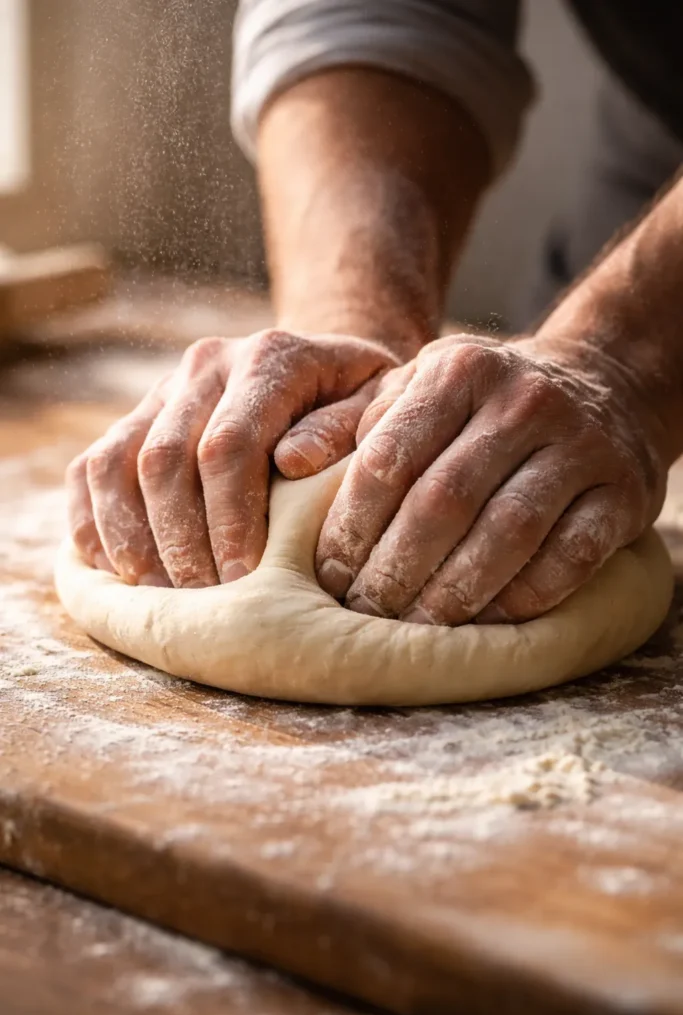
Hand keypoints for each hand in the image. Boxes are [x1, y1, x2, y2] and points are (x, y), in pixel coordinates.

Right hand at [67, 329, 397, 586]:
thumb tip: (293, 462)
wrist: (326, 370)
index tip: (245, 579)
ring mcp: (164, 389)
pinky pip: (92, 468)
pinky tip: (122, 572)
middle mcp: (207, 365)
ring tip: (162, 596)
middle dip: (180, 540)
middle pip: (164, 458)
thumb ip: (344, 431)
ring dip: (131, 538)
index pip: (229, 444)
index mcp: (270, 358)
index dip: (229, 519)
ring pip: (115, 463)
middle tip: (205, 601)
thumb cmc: (361, 406)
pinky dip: (95, 524)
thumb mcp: (377, 409)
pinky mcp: (137, 417)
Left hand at [316, 333, 666, 623]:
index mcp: (457, 370)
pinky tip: (485, 620)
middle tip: (364, 614)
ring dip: (454, 592)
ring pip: (507, 532)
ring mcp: (580, 445)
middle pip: (443, 501)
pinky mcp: (623, 492)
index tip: (327, 575)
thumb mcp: (416, 390)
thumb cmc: (482, 403)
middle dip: (395, 569)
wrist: (601, 387)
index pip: (388, 458)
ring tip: (415, 628)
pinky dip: (524, 597)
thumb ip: (350, 423)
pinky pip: (570, 557)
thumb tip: (285, 460)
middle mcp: (523, 399)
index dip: (351, 526)